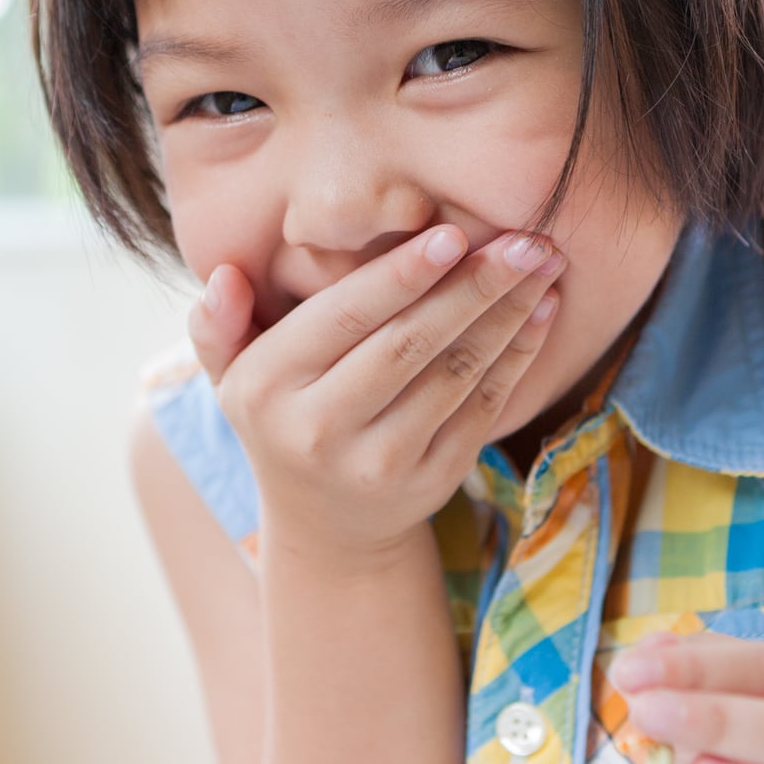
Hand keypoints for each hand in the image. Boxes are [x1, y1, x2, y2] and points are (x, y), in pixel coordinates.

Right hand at [187, 225, 565, 567]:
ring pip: (456, 374)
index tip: (453, 235)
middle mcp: (321, 430)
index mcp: (269, 388)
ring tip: (544, 263)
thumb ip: (219, 325)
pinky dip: (517, 356)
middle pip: (410, 344)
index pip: (344, 321)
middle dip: (473, 287)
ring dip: (507, 314)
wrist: (326, 528)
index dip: (401, 277)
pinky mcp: (432, 479)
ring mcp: (382, 462)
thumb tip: (223, 276)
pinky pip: (483, 408)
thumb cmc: (282, 419)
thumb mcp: (232, 377)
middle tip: (526, 239)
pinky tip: (541, 311)